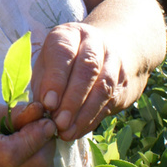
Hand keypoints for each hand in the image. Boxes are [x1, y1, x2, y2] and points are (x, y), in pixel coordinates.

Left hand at [31, 22, 127, 140]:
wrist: (108, 51)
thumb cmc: (65, 61)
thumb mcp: (47, 64)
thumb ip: (43, 83)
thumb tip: (41, 109)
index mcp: (70, 34)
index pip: (64, 52)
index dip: (56, 79)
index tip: (48, 103)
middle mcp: (94, 43)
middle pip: (87, 69)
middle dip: (72, 100)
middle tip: (58, 122)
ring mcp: (114, 60)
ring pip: (103, 87)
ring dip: (84, 113)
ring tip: (67, 131)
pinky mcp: (124, 81)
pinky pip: (110, 101)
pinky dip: (93, 118)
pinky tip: (79, 130)